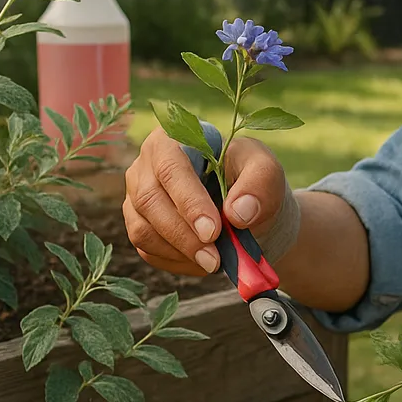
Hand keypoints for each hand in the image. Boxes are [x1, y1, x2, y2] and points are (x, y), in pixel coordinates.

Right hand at [122, 126, 288, 276]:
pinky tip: (202, 261)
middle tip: (214, 259)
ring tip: (214, 262)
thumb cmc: (250, 180)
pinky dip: (176, 261)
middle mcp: (145, 166)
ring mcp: (136, 197)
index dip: (189, 203)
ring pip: (143, 230)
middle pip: (150, 202)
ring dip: (179, 252)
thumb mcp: (266, 171)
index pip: (170, 170)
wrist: (244, 207)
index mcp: (172, 140)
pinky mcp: (138, 225)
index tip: (213, 231)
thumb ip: (260, 183)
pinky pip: (146, 250)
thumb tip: (237, 213)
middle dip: (183, 235)